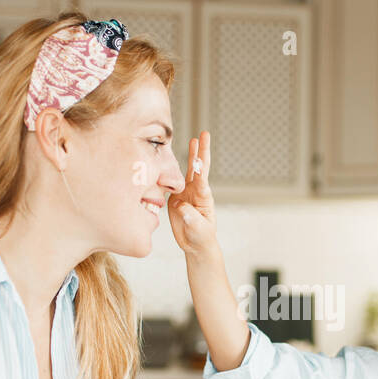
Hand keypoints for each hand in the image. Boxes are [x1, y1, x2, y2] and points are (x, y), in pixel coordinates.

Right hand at [168, 131, 217, 255]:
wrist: (194, 244)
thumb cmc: (201, 237)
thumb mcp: (198, 229)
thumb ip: (190, 217)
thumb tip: (179, 205)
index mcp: (204, 198)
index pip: (202, 180)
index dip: (200, 169)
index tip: (199, 158)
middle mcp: (196, 192)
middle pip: (198, 169)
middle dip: (201, 151)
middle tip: (204, 135)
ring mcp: (186, 193)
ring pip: (188, 171)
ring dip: (191, 155)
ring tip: (194, 139)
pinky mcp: (176, 197)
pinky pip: (173, 181)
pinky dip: (173, 169)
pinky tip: (173, 157)